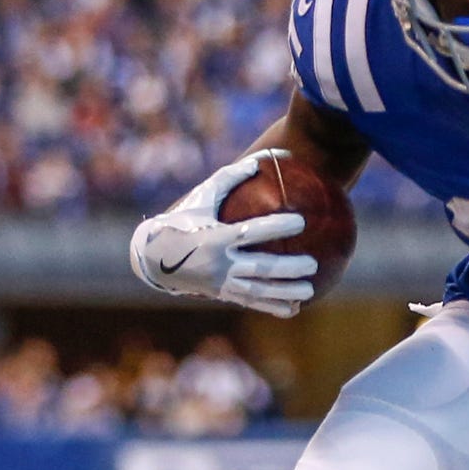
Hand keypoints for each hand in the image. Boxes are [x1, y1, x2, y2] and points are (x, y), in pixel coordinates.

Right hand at [130, 151, 316, 317]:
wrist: (155, 258)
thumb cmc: (182, 220)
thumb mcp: (201, 197)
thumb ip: (229, 178)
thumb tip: (259, 161)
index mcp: (215, 238)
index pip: (250, 232)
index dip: (275, 227)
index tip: (300, 221)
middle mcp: (219, 264)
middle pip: (259, 268)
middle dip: (287, 268)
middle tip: (313, 264)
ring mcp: (221, 282)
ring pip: (258, 290)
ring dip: (285, 292)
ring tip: (310, 290)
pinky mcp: (222, 295)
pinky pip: (251, 302)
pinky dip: (272, 306)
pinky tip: (294, 308)